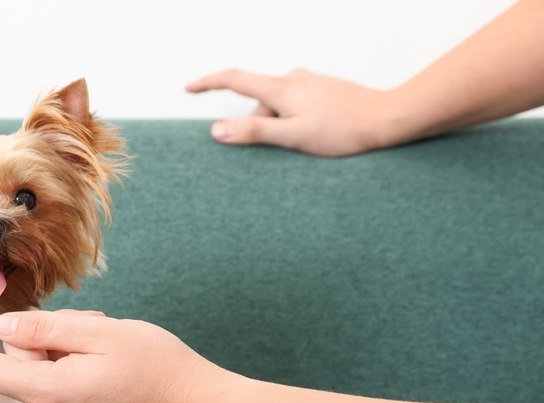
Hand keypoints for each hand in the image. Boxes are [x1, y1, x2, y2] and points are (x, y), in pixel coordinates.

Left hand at [0, 310, 235, 402]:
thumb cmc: (156, 368)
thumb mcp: (97, 334)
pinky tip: (113, 368)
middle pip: (20, 364)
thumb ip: (44, 332)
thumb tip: (5, 330)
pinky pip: (61, 388)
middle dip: (46, 339)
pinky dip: (78, 370)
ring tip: (109, 350)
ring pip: (43, 373)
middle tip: (90, 329)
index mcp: (46, 393)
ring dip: (67, 352)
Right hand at [186, 68, 397, 156]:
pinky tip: (315, 136)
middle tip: (282, 150)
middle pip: (259, 103)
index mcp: (281, 88)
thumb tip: (216, 130)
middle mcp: (293, 79)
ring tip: (306, 145)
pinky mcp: (322, 90)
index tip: (189, 87)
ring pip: (278, 107)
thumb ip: (254, 132)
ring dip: (280, 127)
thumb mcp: (293, 136)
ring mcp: (309, 83)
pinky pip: (295, 106)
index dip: (208, 83)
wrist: (386, 119)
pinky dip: (294, 122)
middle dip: (259, 126)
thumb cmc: (343, 130)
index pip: (234, 79)